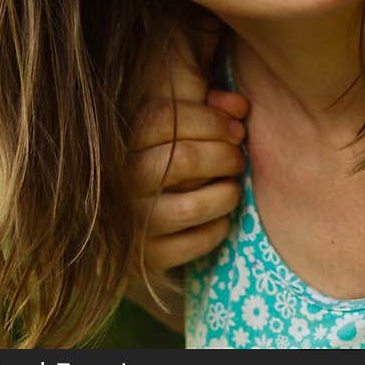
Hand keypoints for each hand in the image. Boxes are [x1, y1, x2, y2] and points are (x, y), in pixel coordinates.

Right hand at [130, 32, 249, 275]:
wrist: (128, 221)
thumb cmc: (165, 158)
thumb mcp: (178, 125)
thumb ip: (208, 106)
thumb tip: (241, 106)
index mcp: (124, 142)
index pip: (165, 118)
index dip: (209, 119)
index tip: (236, 128)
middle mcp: (123, 183)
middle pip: (184, 159)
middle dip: (224, 156)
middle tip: (237, 159)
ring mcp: (133, 223)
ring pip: (192, 207)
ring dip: (226, 194)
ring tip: (232, 187)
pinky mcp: (149, 258)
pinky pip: (196, 243)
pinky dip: (219, 228)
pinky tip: (220, 216)